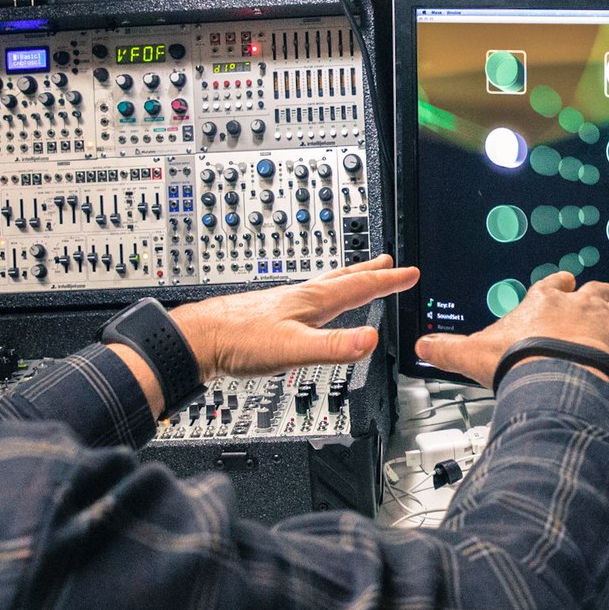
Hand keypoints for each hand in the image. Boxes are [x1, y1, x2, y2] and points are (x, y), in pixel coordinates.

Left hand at [170, 255, 417, 381]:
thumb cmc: (239, 341)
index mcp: (313, 301)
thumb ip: (333, 346)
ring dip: (347, 279)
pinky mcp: (270, 316)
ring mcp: (285, 304)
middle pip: (343, 278)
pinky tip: (312, 307)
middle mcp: (301, 296)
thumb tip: (370, 340)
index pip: (359, 286)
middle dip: (370, 271)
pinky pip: (308, 299)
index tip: (410, 272)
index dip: (388, 281)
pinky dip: (324, 296)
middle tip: (389, 261)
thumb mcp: (294, 349)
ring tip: (357, 275)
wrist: (198, 339)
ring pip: (325, 286)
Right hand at [414, 272, 608, 390]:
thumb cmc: (520, 360)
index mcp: (546, 303)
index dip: (560, 288)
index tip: (564, 284)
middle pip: (599, 290)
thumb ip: (448, 349)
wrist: (554, 373)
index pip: (554, 287)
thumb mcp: (473, 353)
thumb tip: (421, 345)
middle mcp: (582, 304)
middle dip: (606, 293)